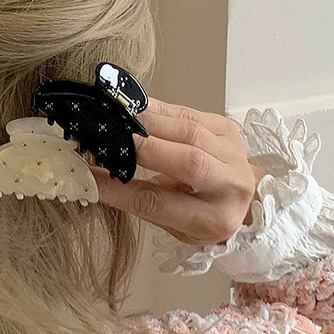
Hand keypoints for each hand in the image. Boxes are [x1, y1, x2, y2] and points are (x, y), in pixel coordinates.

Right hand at [90, 97, 268, 246]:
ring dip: (150, 123)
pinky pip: (190, 114)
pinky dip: (160, 110)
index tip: (91, 177)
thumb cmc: (202, 215)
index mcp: (212, 220)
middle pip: (187, 163)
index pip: (160, 204)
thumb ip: (141, 201)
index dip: (121, 190)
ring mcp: (233, 154)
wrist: (243, 199)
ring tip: (119, 119)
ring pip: (190, 132)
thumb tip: (95, 177)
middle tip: (109, 139)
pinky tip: (137, 109)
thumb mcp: (173, 223)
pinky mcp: (228, 129)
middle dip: (144, 148)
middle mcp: (230, 187)